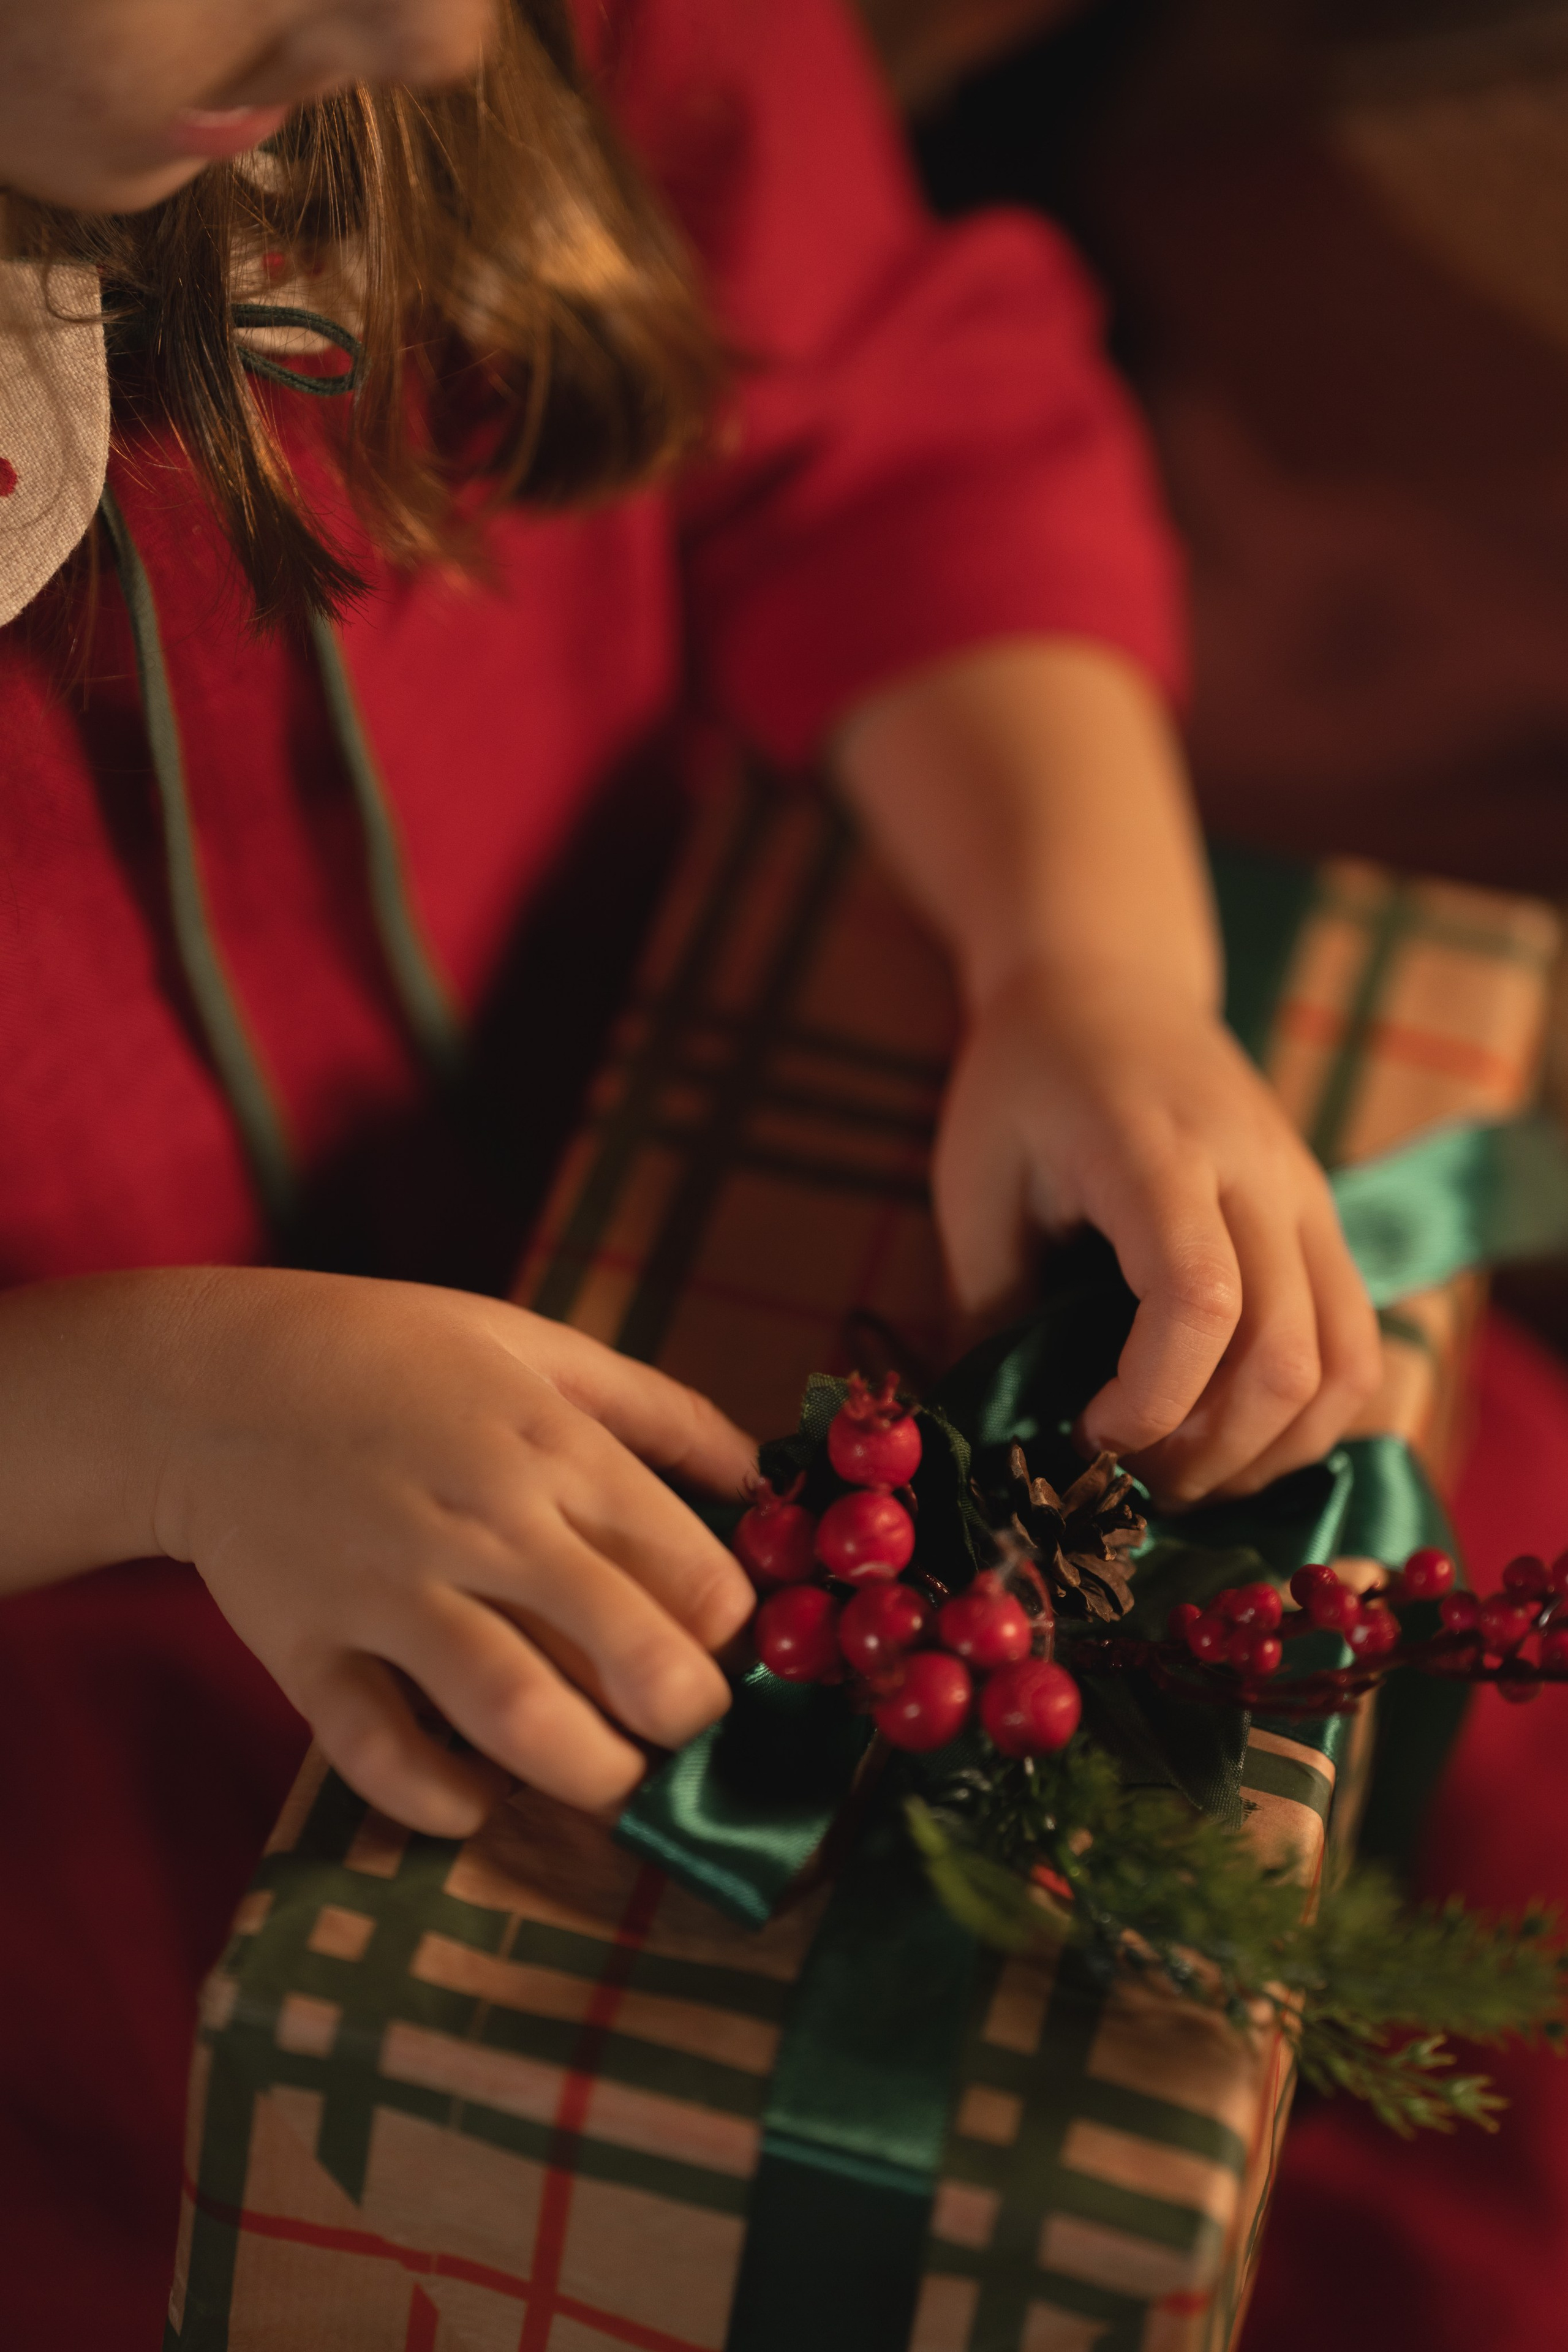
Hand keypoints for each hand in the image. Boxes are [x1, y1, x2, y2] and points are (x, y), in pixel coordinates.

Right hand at [142, 1272, 756, 1833]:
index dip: (734, 1634)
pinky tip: (476, 1800)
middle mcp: (485, 1523)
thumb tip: (762, 1472)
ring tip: (611, 1780)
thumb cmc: (387, 1352)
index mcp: (553, 1447)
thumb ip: (658, 1407)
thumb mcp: (533, 1343)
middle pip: (630, 1657)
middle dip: (686, 1720)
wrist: (204, 1378)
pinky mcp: (307, 1649)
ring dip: (590, 1775)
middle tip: (682, 1729)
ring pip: (520, 1715)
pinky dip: (438, 1799)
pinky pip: (379, 1753)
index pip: (696, 1573)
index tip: (726, 1650)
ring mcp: (392, 1591)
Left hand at [933, 966, 1381, 1504]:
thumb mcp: (974, 1181)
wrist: (1108, 986)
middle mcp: (1258, 1177)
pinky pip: (1356, 1350)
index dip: (1150, 1402)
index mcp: (1157, 1153)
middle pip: (1286, 1358)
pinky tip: (1228, 1436)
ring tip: (1179, 1471)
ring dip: (1266, 1453)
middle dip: (1206, 1455)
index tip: (1084, 1435)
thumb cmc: (1025, 1084)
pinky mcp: (1326, 1228)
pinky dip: (1304, 1422)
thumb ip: (989, 1307)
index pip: (1200, 1301)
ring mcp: (1308, 1201)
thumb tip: (1002, 1437)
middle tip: (1126, 1479)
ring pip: (1345, 1369)